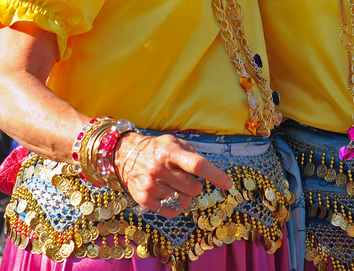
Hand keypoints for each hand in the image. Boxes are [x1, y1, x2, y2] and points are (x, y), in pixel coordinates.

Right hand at [114, 132, 231, 217]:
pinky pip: (172, 211)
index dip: (215, 175)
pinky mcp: (144, 200)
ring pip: (184, 201)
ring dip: (186, 196)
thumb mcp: (175, 143)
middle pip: (194, 187)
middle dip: (196, 185)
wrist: (125, 155)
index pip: (197, 165)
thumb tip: (213, 173)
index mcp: (170, 152)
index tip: (228, 184)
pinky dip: (177, 206)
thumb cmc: (157, 149)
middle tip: (186, 178)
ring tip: (177, 186)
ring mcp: (151, 185)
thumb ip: (193, 156)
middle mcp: (159, 168)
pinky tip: (171, 195)